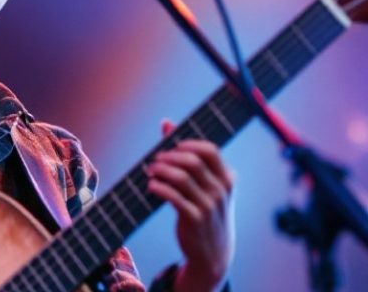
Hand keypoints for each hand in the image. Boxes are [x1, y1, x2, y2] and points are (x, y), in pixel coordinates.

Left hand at [147, 120, 234, 291]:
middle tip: (154, 161)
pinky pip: (173, 197)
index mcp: (227, 179)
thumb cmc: (205, 211)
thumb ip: (188, 155)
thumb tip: (166, 122)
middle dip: (168, 156)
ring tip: (150, 171)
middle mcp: (221, 190)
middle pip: (192, 161)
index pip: (210, 150)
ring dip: (160, 170)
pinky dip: (158, 187)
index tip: (172, 147)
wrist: (213, 253)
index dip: (188, 143)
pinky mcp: (194, 219)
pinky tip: (151, 186)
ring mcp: (209, 206)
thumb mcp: (205, 186)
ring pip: (180, 177)